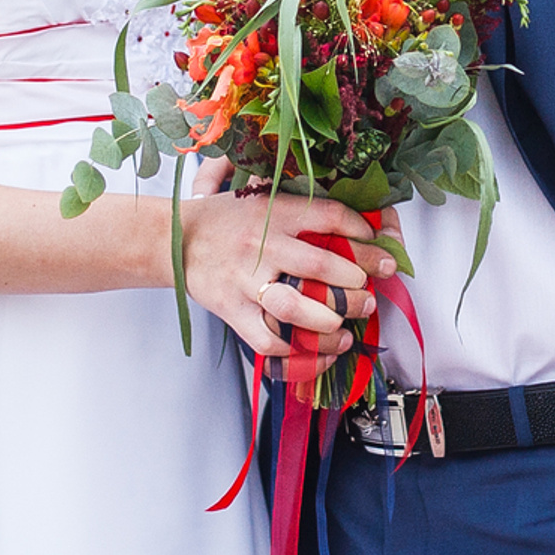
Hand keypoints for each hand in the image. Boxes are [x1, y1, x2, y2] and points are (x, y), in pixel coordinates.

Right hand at [178, 186, 399, 360]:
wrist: (176, 239)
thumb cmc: (228, 220)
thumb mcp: (265, 200)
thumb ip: (305, 211)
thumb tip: (358, 226)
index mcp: (275, 213)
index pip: (330, 216)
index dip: (362, 233)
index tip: (379, 246)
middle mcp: (263, 246)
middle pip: (320, 266)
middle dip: (355, 284)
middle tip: (368, 294)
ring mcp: (246, 281)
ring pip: (295, 309)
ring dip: (329, 323)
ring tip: (345, 327)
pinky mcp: (232, 311)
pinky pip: (268, 342)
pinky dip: (297, 354)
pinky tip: (317, 352)